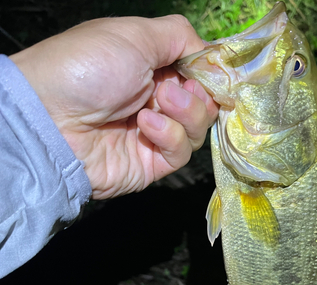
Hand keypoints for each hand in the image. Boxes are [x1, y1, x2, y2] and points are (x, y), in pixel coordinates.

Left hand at [10, 16, 217, 198]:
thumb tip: (209, 53)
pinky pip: (180, 153)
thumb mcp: (135, 35)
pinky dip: (170, 136)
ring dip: (185, 112)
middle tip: (172, 88)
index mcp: (152, 67)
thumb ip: (179, 37)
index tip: (211, 71)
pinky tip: (145, 126)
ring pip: (197, 129)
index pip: (198, 73)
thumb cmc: (88, 67)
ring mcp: (154, 134)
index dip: (209, 73)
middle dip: (198, 94)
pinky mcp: (151, 163)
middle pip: (204, 103)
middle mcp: (156, 101)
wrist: (51, 119)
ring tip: (157, 102)